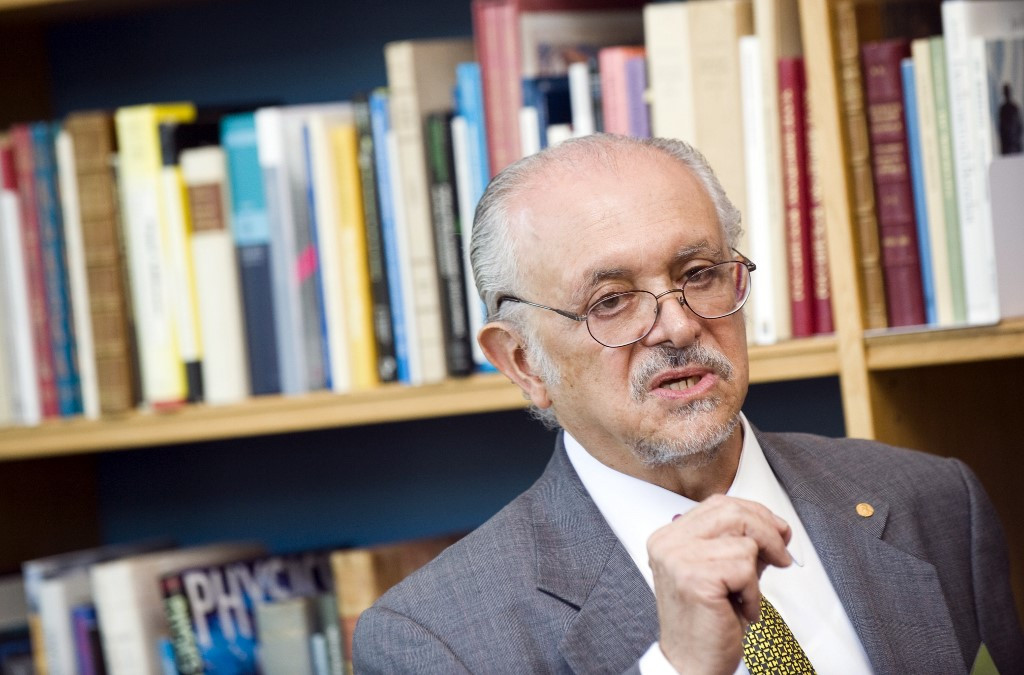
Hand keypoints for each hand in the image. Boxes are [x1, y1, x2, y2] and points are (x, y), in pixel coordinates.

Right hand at [646, 494, 792, 673]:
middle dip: (768, 533)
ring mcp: (678, 559)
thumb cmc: (707, 622)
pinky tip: (740, 609)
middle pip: (733, 512)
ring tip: (745, 596)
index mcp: (670, 536)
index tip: (777, 532)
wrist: (691, 664)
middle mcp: (668, 543)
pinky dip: (754, 593)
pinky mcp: (695, 579)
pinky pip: (745, 569)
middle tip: (782, 557)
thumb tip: (775, 527)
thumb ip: (740, 544)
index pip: (718, 504)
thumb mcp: (723, 572)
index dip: (756, 513)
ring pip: (744, 542)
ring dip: (757, 573)